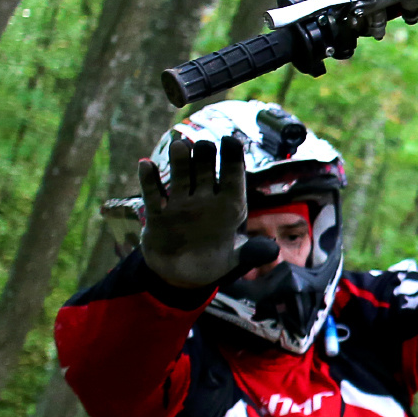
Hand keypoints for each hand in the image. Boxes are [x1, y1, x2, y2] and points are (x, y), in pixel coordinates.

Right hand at [139, 134, 278, 287]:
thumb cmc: (215, 263)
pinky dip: (149, 181)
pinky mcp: (158, 215)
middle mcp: (204, 200)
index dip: (233, 158)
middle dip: (204, 156)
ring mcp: (180, 205)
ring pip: (180, 178)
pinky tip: (145, 165)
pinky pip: (153, 195)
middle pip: (205, 171)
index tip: (231, 141)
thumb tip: (272, 251)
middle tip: (203, 145)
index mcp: (228, 206)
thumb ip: (252, 253)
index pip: (233, 177)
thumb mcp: (236, 260)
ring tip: (180, 146)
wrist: (183, 276)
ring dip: (180, 162)